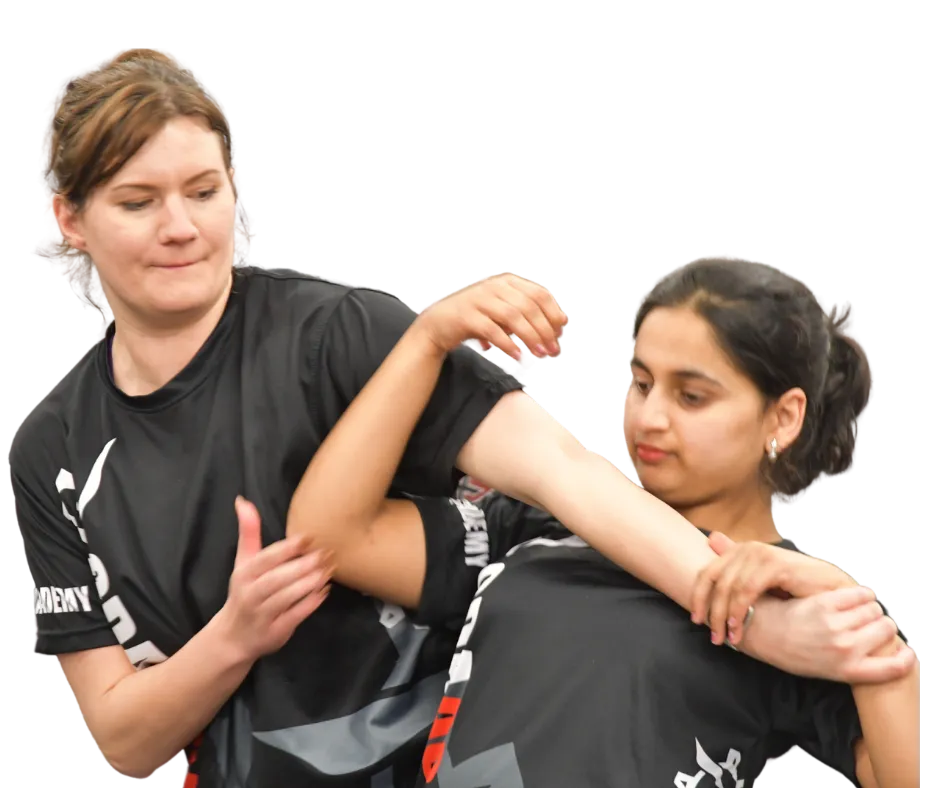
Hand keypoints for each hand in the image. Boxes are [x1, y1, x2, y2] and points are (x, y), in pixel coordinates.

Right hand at [218, 496, 332, 661]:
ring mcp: (262, 615)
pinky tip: (324, 592)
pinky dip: (310, 604)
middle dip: (303, 566)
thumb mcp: (243, 561)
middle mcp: (251, 594)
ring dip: (309, 583)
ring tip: (328, 570)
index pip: (265, 559)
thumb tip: (242, 500)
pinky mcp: (275, 632)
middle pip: (277, 578)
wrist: (233, 637)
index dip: (287, 548)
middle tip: (325, 554)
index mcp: (244, 574)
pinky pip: (294, 616)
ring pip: (287, 597)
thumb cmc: (244, 591)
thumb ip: (248, 532)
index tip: (308, 537)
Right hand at [412, 272, 568, 363]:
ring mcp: (479, 298)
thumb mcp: (505, 314)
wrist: (438, 325)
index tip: (559, 335)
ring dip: (530, 337)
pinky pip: (493, 330)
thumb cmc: (478, 321)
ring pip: (513, 316)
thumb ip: (528, 315)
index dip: (552, 314)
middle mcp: (495, 286)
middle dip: (544, 330)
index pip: (539, 294)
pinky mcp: (466, 315)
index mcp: (508, 282)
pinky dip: (508, 345)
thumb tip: (562, 322)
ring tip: (539, 355)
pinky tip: (519, 357)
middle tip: (552, 351)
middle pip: (528, 306)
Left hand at [692, 532, 856, 644]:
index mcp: (740, 551)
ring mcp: (761, 554)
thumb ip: (735, 570)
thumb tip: (709, 542)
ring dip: (724, 615)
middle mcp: (748, 548)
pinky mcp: (774, 565)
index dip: (697, 597)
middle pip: (714, 581)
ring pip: (729, 588)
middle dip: (710, 610)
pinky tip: (738, 626)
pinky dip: (739, 610)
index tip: (695, 620)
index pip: (707, 573)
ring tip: (726, 637)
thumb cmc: (795, 586)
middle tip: (712, 635)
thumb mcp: (760, 582)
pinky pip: (747, 590)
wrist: (832, 590)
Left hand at [751, 586, 915, 683]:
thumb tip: (879, 651)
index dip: (906, 657)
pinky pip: (858, 595)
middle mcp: (846, 649)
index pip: (894, 667)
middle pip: (887, 630)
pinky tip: (858, 595)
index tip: (907, 651)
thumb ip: (854, 664)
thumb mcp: (826, 670)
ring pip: (874, 610)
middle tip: (873, 623)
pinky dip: (862, 593)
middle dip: (883, 624)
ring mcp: (836, 625)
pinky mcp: (826, 603)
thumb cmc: (792, 653)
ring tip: (861, 609)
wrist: (764, 633)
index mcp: (848, 670)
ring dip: (871, 608)